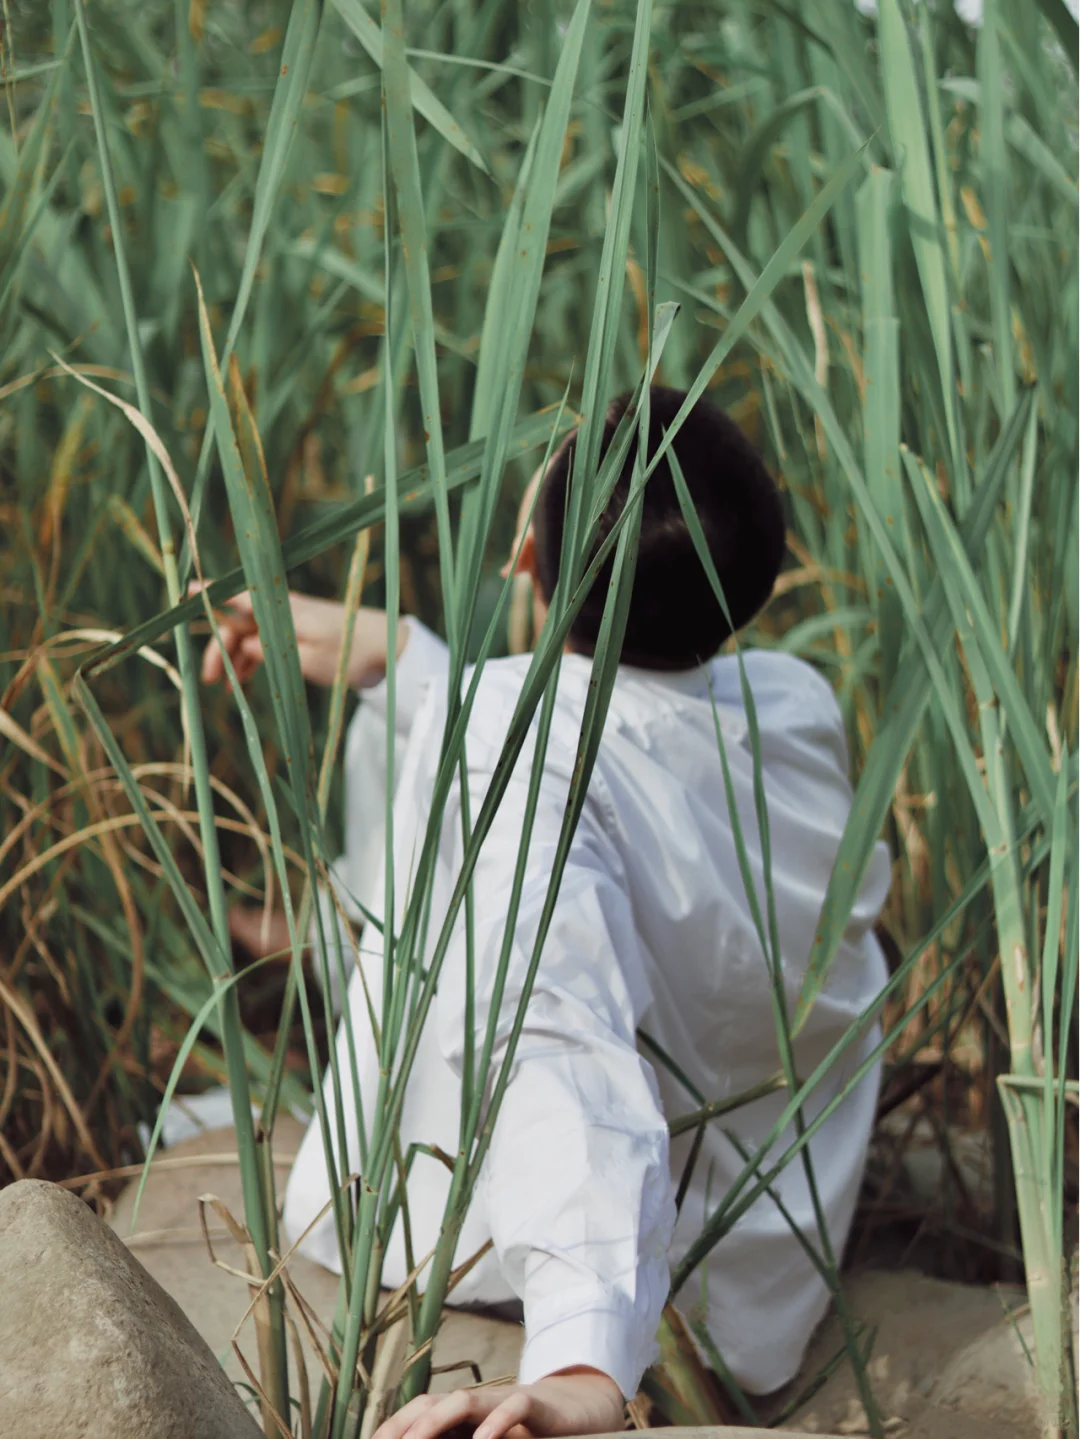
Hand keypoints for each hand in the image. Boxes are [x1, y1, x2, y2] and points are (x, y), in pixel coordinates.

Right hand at [192, 585, 407, 690]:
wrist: (390, 648)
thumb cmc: (351, 652)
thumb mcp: (306, 658)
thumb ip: (269, 650)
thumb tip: (241, 646)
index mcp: (282, 609)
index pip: (238, 596)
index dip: (210, 595)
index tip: (184, 593)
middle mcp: (283, 609)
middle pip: (238, 622)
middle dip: (219, 646)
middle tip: (209, 679)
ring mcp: (291, 621)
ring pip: (250, 635)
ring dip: (234, 657)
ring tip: (226, 686)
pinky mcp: (301, 633)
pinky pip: (266, 642)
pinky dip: (252, 657)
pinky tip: (243, 678)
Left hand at [371, 1369, 624, 1438]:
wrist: (579, 1413)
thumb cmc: (526, 1436)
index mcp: (460, 1416)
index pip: (416, 1414)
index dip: (390, 1429)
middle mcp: (476, 1404)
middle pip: (429, 1403)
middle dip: (402, 1426)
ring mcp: (503, 1401)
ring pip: (463, 1401)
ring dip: (435, 1421)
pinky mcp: (536, 1405)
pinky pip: (513, 1407)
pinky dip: (496, 1423)